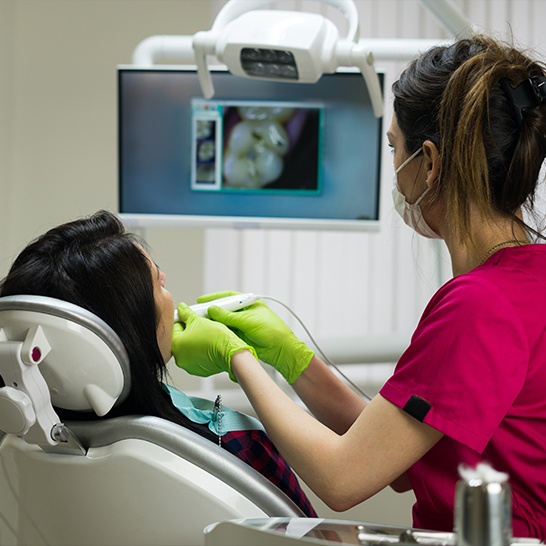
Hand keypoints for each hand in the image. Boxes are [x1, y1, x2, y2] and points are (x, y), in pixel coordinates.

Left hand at [172, 302, 256, 381]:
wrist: (230, 351)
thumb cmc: (216, 338)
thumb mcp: (198, 320)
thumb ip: (186, 313)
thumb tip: (182, 309)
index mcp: (175, 345)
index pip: (174, 327)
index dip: (182, 319)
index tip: (188, 316)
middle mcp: (179, 358)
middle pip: (181, 339)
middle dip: (188, 331)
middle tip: (198, 324)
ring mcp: (189, 365)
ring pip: (189, 348)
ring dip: (194, 341)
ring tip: (205, 334)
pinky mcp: (199, 370)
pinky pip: (196, 357)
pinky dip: (200, 350)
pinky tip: (208, 344)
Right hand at [199, 291, 313, 383]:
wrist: (281, 350)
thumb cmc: (272, 331)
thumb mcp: (248, 321)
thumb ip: (229, 316)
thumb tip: (213, 309)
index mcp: (249, 304)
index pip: (228, 297)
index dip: (214, 298)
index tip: (201, 300)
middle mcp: (244, 313)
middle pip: (224, 309)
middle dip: (210, 311)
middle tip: (196, 313)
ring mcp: (242, 325)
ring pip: (223, 322)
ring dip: (213, 323)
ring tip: (200, 323)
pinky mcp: (241, 336)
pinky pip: (226, 332)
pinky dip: (217, 332)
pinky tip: (209, 333)